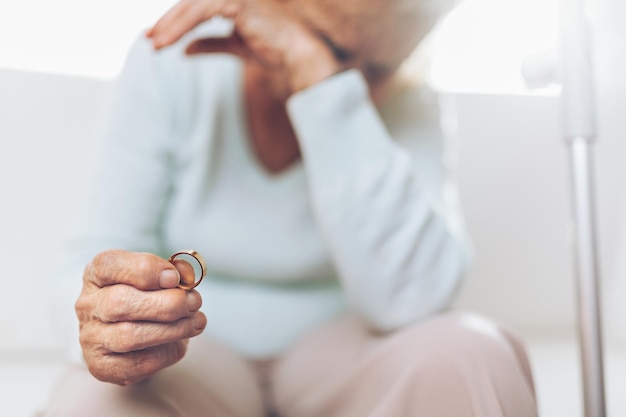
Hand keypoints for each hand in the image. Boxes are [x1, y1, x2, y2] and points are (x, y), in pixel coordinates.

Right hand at [75, 249, 206, 384]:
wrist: (130, 333)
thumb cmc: (146, 296)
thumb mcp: (156, 275)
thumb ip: (172, 271)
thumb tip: (187, 275)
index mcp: (96, 274)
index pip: (109, 265)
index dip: (146, 269)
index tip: (175, 277)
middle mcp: (88, 305)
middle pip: (119, 303)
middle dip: (167, 303)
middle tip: (194, 302)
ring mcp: (91, 338)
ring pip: (129, 336)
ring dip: (173, 329)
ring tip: (196, 322)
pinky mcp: (102, 366)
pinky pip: (139, 363)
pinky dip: (167, 351)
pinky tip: (180, 341)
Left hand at [146, 0, 341, 92]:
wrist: (296, 56)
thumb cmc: (273, 50)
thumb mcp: (235, 46)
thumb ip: (210, 44)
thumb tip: (185, 51)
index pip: (196, 5)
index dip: (175, 21)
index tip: (156, 38)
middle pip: (190, 2)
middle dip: (167, 22)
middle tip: (150, 40)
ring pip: (191, 6)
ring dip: (170, 26)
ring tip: (156, 45)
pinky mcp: (236, 0)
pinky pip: (199, 12)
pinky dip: (181, 27)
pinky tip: (169, 42)